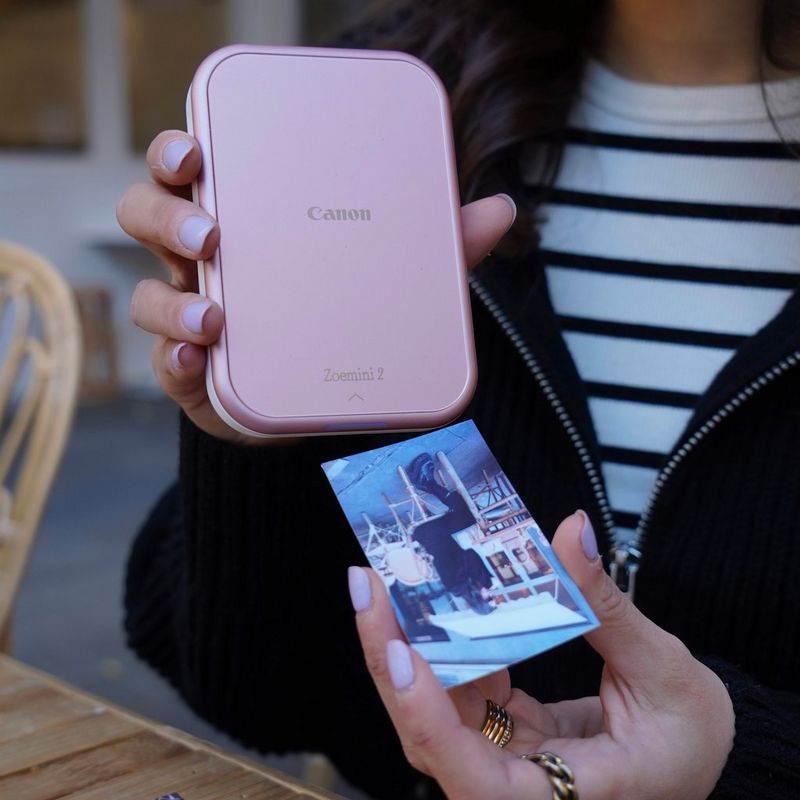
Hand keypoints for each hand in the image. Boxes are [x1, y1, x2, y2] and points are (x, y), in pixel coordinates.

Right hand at [116, 130, 516, 443]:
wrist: (317, 401)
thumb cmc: (341, 320)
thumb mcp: (388, 278)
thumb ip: (434, 247)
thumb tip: (500, 209)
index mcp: (243, 223)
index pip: (191, 172)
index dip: (177, 154)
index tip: (197, 150)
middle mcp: (204, 264)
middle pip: (146, 216)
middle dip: (165, 215)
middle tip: (210, 234)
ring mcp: (191, 316)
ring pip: (146, 292)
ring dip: (171, 301)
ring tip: (215, 317)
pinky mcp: (192, 373)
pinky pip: (165, 363)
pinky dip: (176, 361)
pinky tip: (200, 361)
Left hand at [350, 511, 734, 799]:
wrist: (697, 757)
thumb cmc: (692, 734)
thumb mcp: (663, 671)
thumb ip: (607, 609)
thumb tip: (569, 534)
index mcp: (570, 798)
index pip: (477, 780)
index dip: (427, 718)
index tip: (396, 651)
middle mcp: (524, 791)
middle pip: (432, 739)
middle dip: (389, 661)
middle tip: (370, 585)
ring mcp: (509, 765)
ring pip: (437, 712)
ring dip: (406, 645)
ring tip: (389, 581)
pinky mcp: (506, 739)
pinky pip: (462, 694)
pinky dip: (446, 646)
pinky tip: (435, 601)